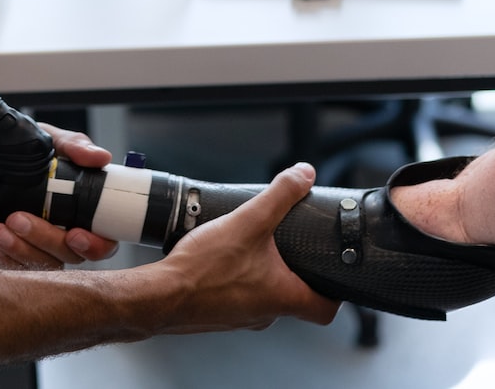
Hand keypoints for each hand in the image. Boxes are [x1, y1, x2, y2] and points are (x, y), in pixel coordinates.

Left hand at [0, 123, 119, 268]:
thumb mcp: (52, 141)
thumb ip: (75, 145)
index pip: (104, 242)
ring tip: (0, 230)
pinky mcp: (17, 256)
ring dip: (21, 250)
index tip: (75, 234)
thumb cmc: (32, 153)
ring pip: (42, 264)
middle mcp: (68, 234)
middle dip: (45, 240)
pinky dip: (5, 256)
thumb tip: (100, 157)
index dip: (95, 245)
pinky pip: (16, 268)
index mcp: (86, 212)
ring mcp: (43, 248)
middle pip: (69, 255)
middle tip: (19, 219)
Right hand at [153, 163, 339, 331]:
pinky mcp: (217, 315)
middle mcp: (264, 315)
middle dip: (293, 272)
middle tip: (290, 248)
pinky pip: (237, 297)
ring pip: (263, 296)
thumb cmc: (203, 269)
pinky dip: (236, 280)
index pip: (325, 310)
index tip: (334, 276)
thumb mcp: (248, 221)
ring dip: (261, 274)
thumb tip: (304, 175)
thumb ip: (279, 196)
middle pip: (293, 298)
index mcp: (282, 298)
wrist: (159, 296)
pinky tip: (221, 260)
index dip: (335, 293)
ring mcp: (240, 318)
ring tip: (251, 248)